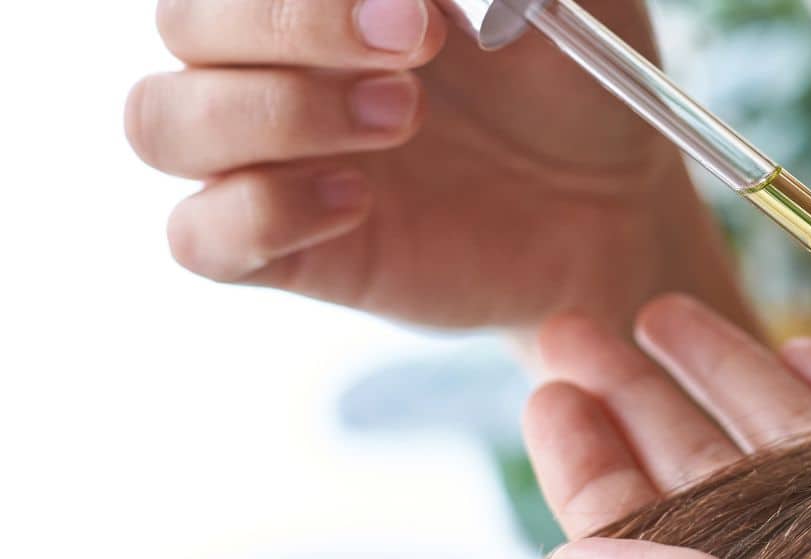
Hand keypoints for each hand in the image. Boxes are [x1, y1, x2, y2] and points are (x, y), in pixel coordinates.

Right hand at [127, 0, 749, 330]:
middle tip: (420, 40)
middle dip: (293, 22)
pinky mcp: (290, 247)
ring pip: (160, 121)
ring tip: (402, 117)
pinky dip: (260, 214)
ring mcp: (273, 158)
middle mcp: (276, 62)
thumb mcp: (559, 1)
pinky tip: (357, 200)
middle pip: (184, 21)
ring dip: (271, 111)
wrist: (616, 205)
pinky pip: (198, 237)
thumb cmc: (573, 84)